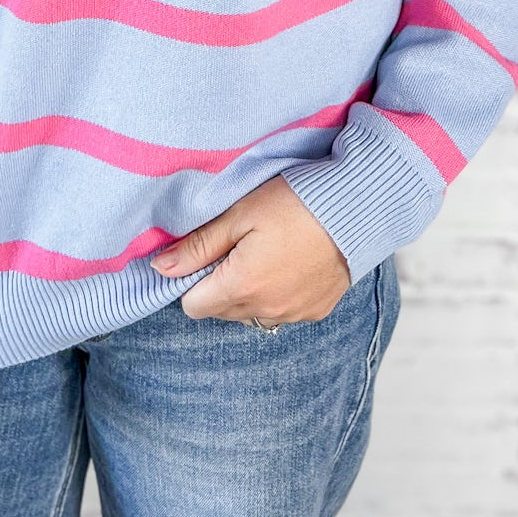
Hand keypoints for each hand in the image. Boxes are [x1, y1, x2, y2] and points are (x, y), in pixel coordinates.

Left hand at [150, 174, 351, 324]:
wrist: (357, 206)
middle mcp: (267, 310)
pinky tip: (290, 262)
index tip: (208, 253)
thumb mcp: (240, 214)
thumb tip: (160, 268)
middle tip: (239, 245)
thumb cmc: (296, 202)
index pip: (193, 306)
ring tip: (267, 251)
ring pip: (251, 314)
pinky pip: (282, 312)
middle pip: (221, 311)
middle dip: (219, 283)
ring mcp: (294, 314)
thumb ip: (199, 245)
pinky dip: (278, 293)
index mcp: (242, 286)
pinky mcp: (316, 311)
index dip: (193, 279)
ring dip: (249, 291)